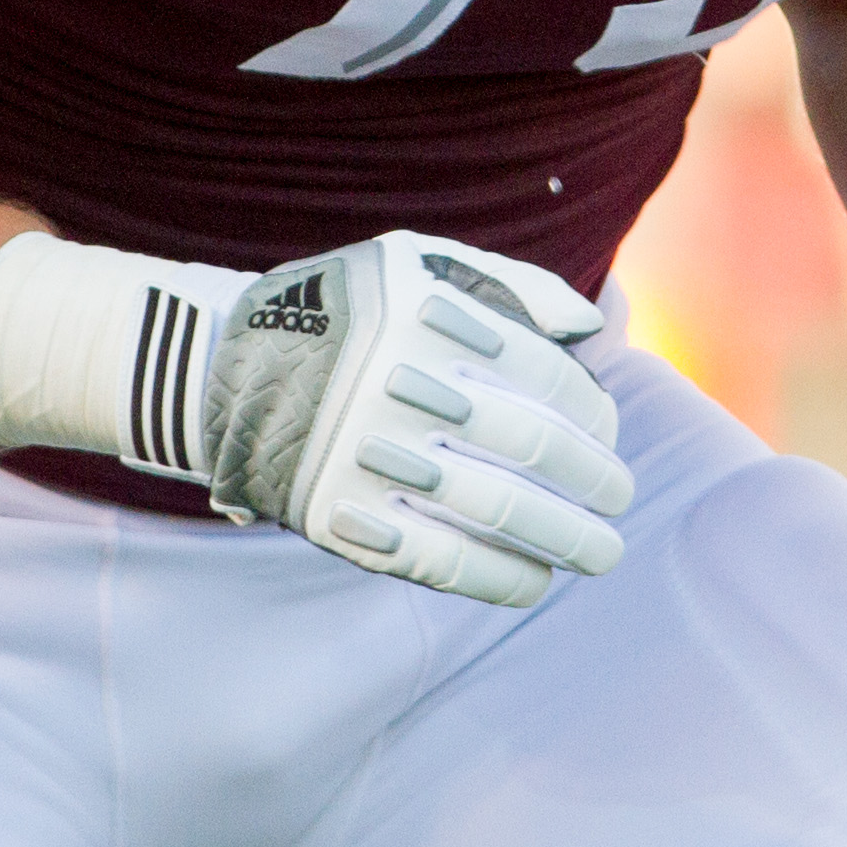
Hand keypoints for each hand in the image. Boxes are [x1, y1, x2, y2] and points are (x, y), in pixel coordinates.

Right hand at [206, 233, 633, 605]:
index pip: (549, 379)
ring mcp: (376, 457)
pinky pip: (439, 558)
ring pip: (498, 509)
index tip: (607, 438)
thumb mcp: (419, 264)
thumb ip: (512, 287)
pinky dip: (498, 576)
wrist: (225, 360)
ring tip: (602, 553)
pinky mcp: (343, 515)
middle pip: (535, 447)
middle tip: (621, 501)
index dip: (594, 416)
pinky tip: (536, 581)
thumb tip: (593, 329)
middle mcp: (410, 389)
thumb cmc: (349, 311)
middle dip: (596, 482)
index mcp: (437, 322)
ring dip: (565, 538)